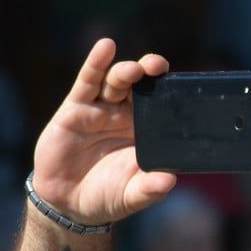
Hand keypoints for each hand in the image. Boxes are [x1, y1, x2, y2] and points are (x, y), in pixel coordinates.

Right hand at [31, 39, 176, 226]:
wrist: (67, 203)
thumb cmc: (107, 197)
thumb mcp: (131, 196)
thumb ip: (149, 189)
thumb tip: (169, 182)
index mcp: (146, 133)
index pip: (163, 106)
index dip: (171, 93)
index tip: (183, 84)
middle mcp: (126, 117)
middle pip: (141, 87)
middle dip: (150, 73)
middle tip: (158, 66)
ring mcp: (102, 110)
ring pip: (117, 82)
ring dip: (126, 71)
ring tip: (134, 69)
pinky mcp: (76, 108)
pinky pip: (88, 82)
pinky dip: (96, 63)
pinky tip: (106, 48)